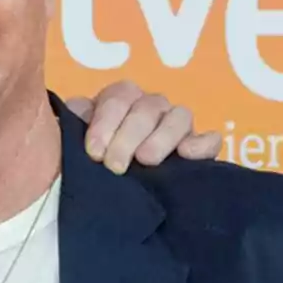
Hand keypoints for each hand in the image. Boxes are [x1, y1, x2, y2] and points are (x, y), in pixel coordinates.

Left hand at [66, 80, 221, 173]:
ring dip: (162, 137)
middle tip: (115, 165)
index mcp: (119, 99)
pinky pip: (210, 139)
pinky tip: (187, 155)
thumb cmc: (89, 159)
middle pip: (146, 108)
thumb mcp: (74, 140)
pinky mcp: (197, 147)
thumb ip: (72, 125)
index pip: (117, 98)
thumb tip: (73, 116)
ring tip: (146, 160)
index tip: (94, 152)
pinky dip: (202, 144)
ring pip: (179, 116)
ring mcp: (176, 124)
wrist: (107, 185)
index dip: (105, 123)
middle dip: (128, 136)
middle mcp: (149, 106)